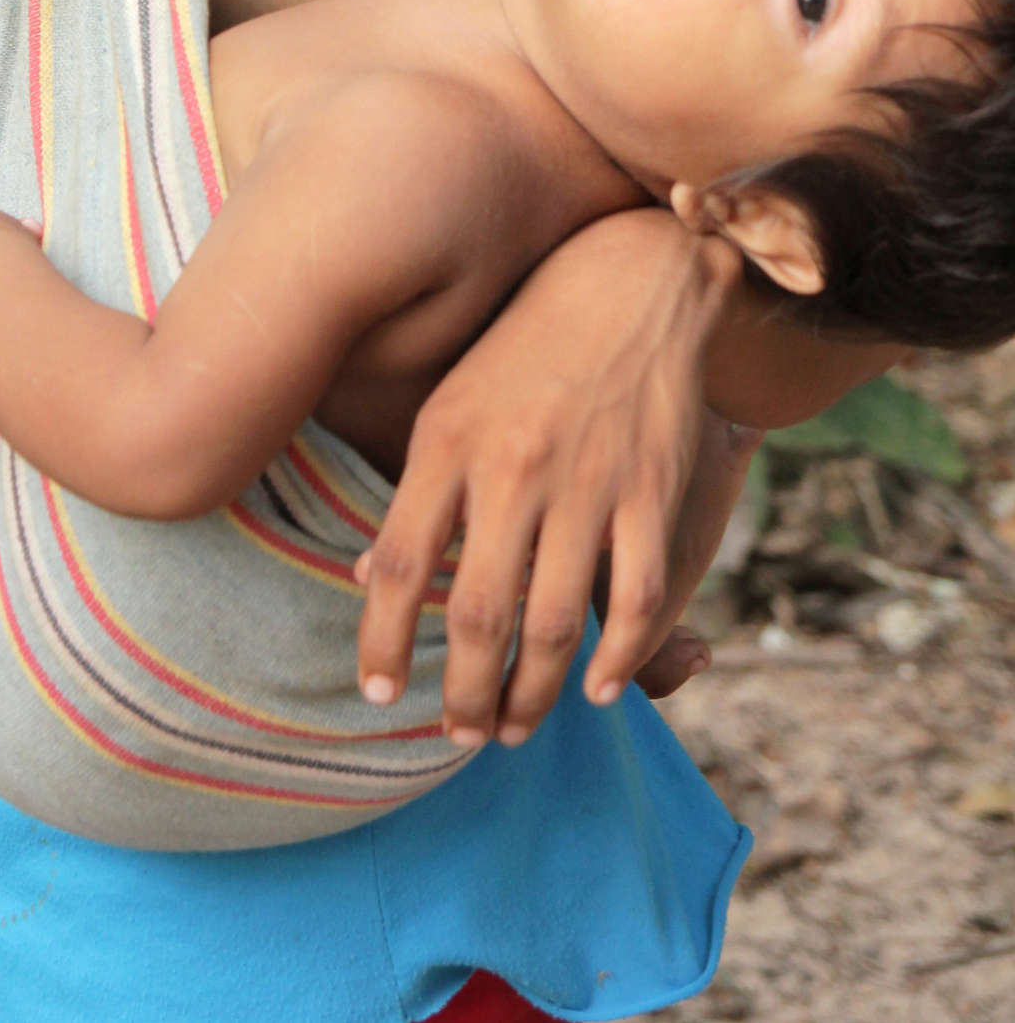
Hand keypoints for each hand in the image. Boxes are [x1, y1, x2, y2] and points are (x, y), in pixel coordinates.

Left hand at [353, 211, 738, 746]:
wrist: (626, 287)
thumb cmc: (522, 351)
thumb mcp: (448, 403)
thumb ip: (417, 493)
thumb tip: (370, 576)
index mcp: (448, 443)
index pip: (400, 564)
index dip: (384, 640)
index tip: (378, 694)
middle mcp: (513, 468)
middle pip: (479, 613)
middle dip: (466, 694)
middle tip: (460, 734)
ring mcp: (586, 482)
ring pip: (556, 623)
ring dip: (534, 694)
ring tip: (516, 727)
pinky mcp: (651, 492)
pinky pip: (638, 598)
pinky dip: (620, 657)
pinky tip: (598, 687)